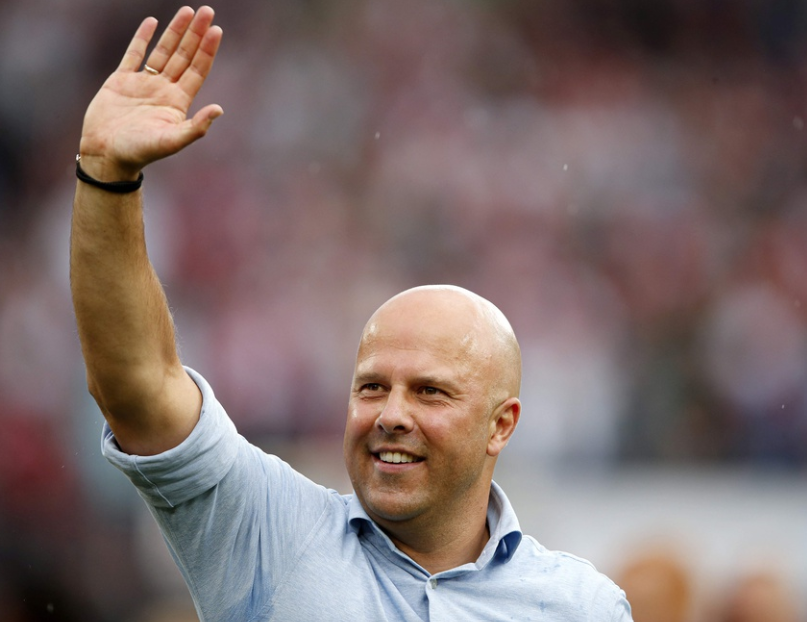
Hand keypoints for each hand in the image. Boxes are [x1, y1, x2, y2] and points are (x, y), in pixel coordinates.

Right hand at [79, 6, 222, 180]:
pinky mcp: (121, 80)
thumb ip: (196, 127)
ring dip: (175, 31)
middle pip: (184, 55)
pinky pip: (134, 54)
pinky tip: (153, 22)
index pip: (197, 69)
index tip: (216, 29)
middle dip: (196, 33)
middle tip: (207, 10)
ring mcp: (143, 83)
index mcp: (178, 102)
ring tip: (188, 11)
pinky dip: (142, 38)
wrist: (107, 154)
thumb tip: (219, 109)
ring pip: (163, 50)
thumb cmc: (140, 152)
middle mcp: (164, 89)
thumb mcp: (172, 141)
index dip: (207, 50)